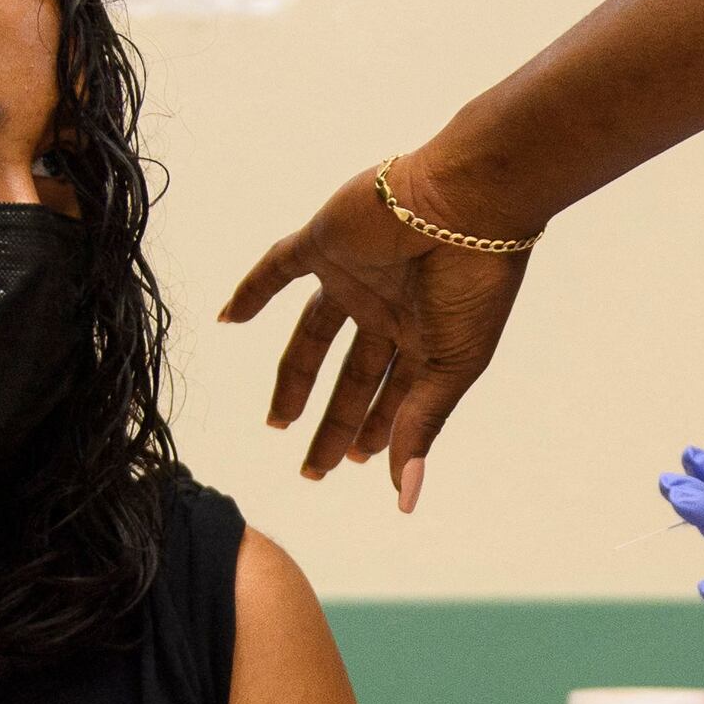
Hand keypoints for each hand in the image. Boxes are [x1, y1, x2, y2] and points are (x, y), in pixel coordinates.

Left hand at [219, 155, 531, 509]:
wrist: (468, 204)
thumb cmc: (474, 284)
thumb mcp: (450, 367)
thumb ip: (419, 428)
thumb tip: (404, 499)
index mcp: (426, 334)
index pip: (391, 392)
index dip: (374, 430)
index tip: (357, 464)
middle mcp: (389, 307)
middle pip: (350, 374)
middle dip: (335, 421)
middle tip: (313, 467)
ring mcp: (355, 276)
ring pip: (313, 336)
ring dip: (295, 378)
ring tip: (276, 423)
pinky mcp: (325, 243)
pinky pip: (278, 269)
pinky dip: (253, 291)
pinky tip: (229, 318)